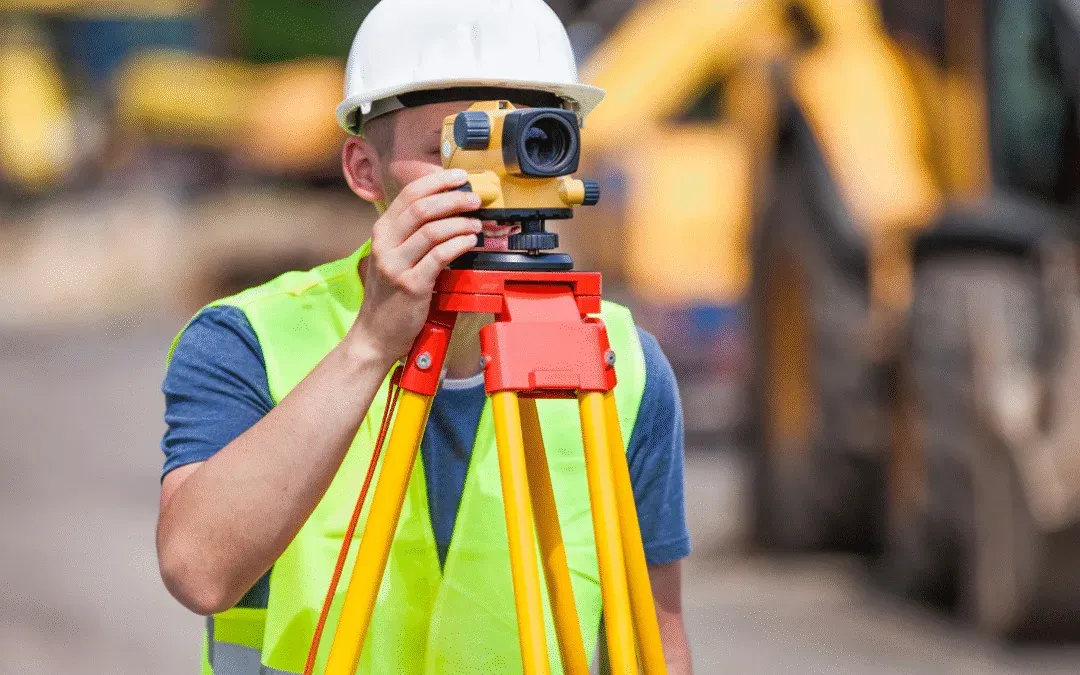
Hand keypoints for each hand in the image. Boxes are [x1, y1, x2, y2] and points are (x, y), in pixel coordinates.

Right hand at [349, 169, 480, 362]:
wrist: (375, 334)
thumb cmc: (390, 296)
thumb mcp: (392, 258)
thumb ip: (411, 235)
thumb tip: (445, 208)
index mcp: (381, 233)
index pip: (409, 195)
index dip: (437, 181)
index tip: (459, 177)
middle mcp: (385, 245)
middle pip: (422, 208)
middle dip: (453, 198)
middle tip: (474, 199)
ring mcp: (396, 266)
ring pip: (432, 230)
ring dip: (460, 222)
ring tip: (476, 223)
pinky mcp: (411, 286)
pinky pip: (440, 256)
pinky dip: (459, 244)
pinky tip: (469, 241)